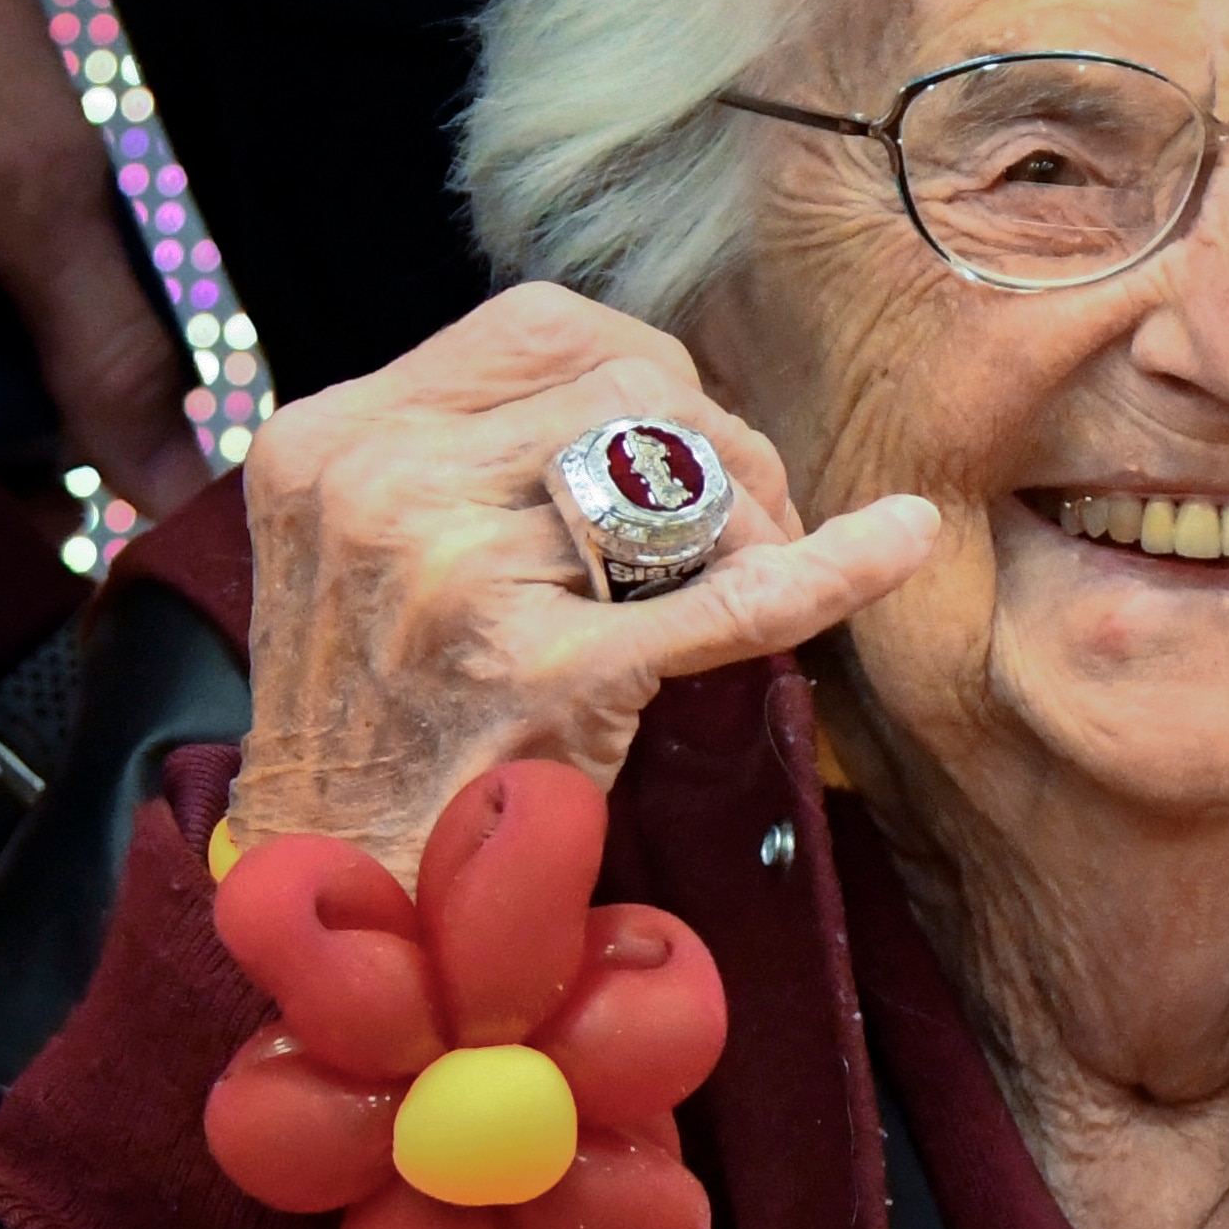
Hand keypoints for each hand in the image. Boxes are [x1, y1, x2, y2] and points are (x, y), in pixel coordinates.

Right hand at [233, 284, 937, 877]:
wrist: (337, 900)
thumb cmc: (380, 725)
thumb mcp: (368, 551)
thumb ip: (472, 457)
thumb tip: (659, 408)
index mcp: (330, 440)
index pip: (544, 328)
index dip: (648, 377)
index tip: (684, 448)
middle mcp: (380, 489)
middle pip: (630, 386)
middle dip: (719, 447)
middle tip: (748, 533)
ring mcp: (457, 579)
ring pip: (682, 473)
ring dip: (750, 523)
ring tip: (746, 588)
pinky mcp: (549, 676)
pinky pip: (733, 596)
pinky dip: (833, 567)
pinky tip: (898, 541)